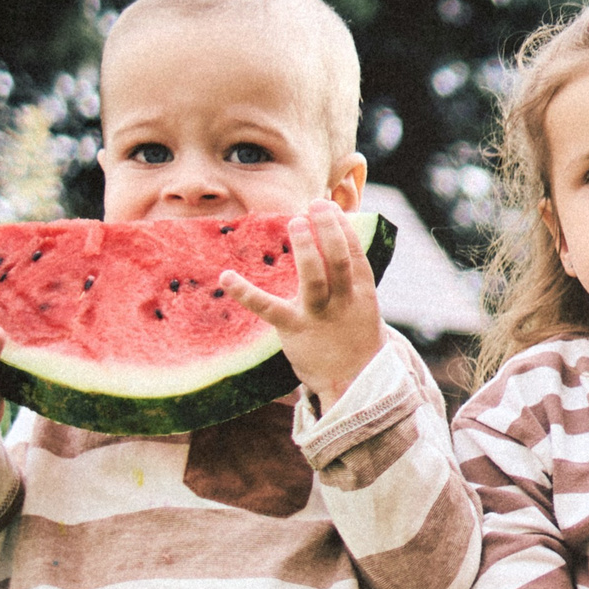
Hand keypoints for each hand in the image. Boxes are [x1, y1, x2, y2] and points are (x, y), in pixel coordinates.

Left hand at [219, 200, 384, 411]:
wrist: (354, 383)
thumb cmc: (352, 337)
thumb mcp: (361, 306)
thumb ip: (348, 277)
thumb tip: (332, 238)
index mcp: (362, 294)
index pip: (355, 255)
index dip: (344, 228)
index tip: (330, 206)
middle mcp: (343, 302)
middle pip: (338, 261)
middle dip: (329, 230)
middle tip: (315, 205)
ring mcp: (319, 316)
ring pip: (314, 279)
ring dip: (306, 249)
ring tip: (296, 222)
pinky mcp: (293, 330)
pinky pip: (268, 308)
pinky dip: (245, 292)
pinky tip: (226, 277)